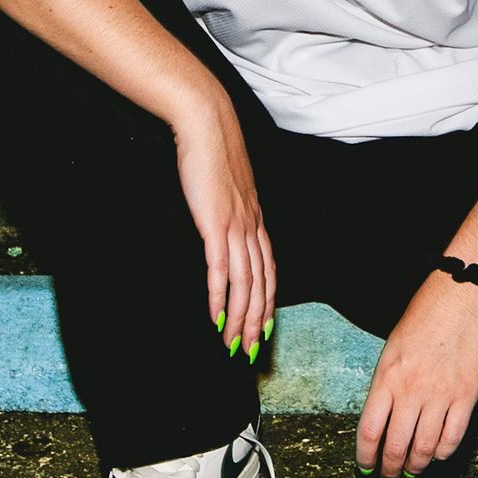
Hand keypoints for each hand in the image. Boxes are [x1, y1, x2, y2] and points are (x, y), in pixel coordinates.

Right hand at [171, 97, 274, 357]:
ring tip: (232, 345)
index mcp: (256, 221)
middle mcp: (252, 228)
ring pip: (244, 285)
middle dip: (256, 323)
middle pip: (261, 286)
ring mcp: (236, 227)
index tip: (264, 330)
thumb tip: (221, 227)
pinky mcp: (215, 224)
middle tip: (249, 352)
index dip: (268, 304)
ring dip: (240, 319)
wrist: (208, 125)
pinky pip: (220, 269)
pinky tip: (215, 317)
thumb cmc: (213, 153)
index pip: (269, 272)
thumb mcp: (227, 188)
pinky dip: (219, 297)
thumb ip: (229, 211)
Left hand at [356, 274, 477, 477]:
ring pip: (424, 449)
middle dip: (390, 470)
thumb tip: (382, 423)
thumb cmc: (423, 320)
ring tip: (412, 472)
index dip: (366, 459)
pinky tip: (437, 455)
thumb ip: (386, 386)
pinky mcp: (467, 397)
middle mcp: (411, 391)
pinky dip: (442, 454)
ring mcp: (440, 396)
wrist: (462, 299)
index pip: (369, 432)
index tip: (366, 470)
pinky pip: (452, 438)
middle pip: (396, 447)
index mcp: (387, 378)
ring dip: (416, 467)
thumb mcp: (392, 350)